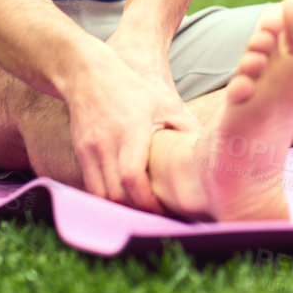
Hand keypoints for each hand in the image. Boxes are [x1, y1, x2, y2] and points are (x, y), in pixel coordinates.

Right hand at [59, 41, 195, 211]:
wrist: (88, 75)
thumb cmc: (132, 89)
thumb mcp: (165, 102)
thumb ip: (185, 126)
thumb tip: (212, 150)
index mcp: (131, 130)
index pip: (132, 178)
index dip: (147, 202)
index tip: (165, 210)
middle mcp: (105, 143)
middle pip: (116, 193)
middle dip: (137, 212)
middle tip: (159, 218)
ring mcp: (89, 150)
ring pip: (100, 195)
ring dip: (121, 209)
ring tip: (143, 213)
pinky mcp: (80, 154)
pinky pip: (92, 187)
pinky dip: (108, 200)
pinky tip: (125, 201)